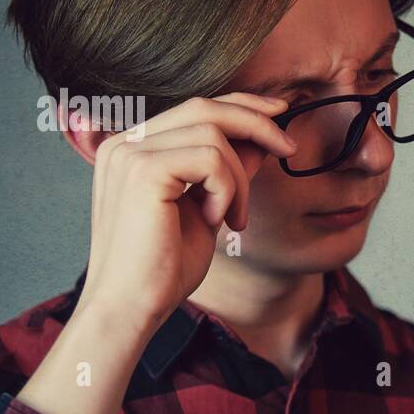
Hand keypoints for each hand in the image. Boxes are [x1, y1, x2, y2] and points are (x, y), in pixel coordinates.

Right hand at [75, 92, 297, 335]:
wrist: (132, 308)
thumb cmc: (164, 268)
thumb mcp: (207, 208)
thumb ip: (226, 171)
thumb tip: (260, 139)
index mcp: (132, 148)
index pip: (194, 108)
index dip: (241, 105)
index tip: (280, 113)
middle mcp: (124, 143)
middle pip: (204, 108)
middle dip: (257, 123)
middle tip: (290, 147)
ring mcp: (129, 153)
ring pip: (214, 136)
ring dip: (239, 180)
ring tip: (233, 218)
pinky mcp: (142, 170)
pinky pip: (211, 160)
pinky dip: (227, 190)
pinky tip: (215, 221)